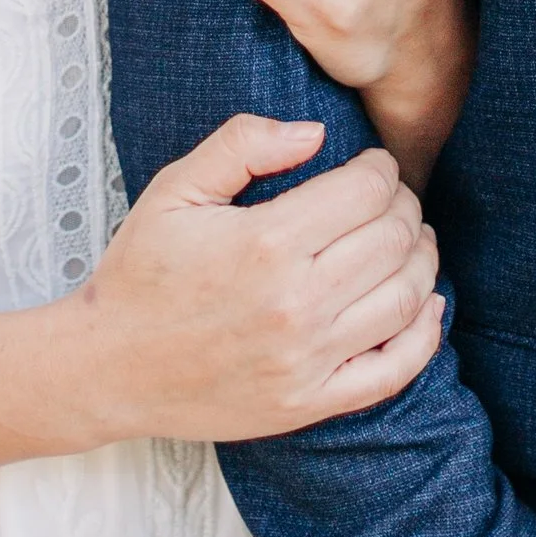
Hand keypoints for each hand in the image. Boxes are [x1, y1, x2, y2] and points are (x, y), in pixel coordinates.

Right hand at [68, 112, 441, 444]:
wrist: (107, 368)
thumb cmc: (140, 274)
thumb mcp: (175, 190)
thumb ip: (243, 144)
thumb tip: (316, 133)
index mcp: (266, 243)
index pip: (366, 191)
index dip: (382, 169)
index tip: (374, 165)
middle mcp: (296, 303)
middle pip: (394, 239)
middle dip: (405, 206)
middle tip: (394, 198)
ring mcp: (308, 359)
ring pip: (405, 298)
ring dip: (422, 259)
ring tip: (411, 239)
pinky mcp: (311, 403)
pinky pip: (394, 371)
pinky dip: (425, 335)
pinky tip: (428, 305)